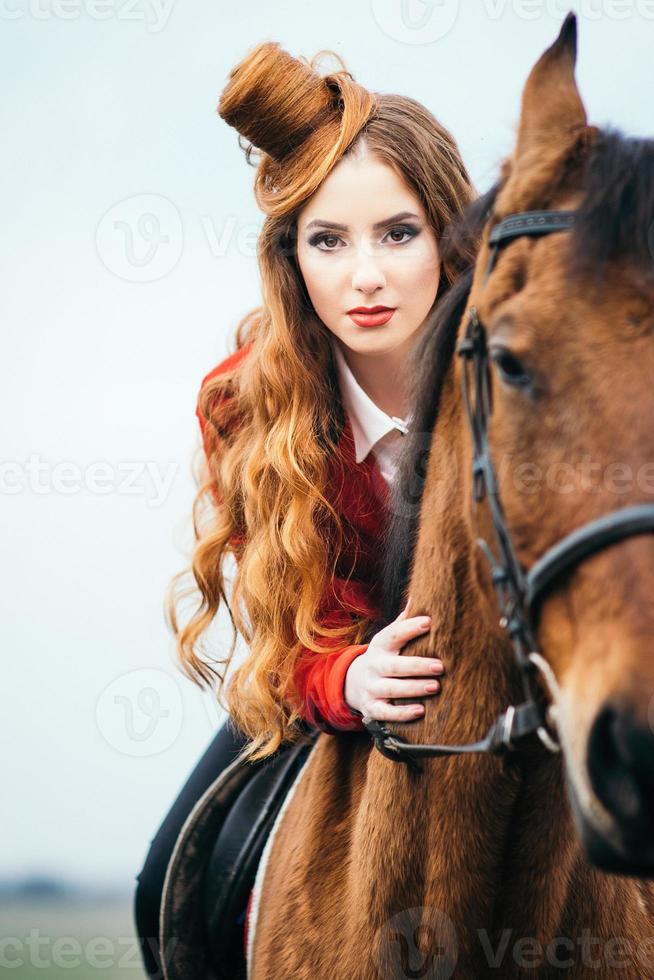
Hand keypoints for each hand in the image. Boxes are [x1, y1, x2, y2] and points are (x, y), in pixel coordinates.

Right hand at [344, 597, 444, 722]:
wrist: (354, 683)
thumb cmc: (383, 657)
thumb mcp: (388, 638)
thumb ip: (404, 621)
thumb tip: (422, 593)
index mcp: (381, 646)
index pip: (394, 634)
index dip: (410, 628)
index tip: (429, 623)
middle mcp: (374, 666)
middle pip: (394, 666)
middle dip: (417, 666)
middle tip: (440, 666)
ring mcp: (371, 688)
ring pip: (391, 689)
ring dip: (413, 689)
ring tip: (435, 686)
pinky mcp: (372, 708)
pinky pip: (386, 713)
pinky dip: (402, 713)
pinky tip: (421, 710)